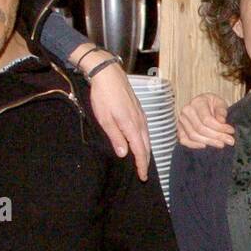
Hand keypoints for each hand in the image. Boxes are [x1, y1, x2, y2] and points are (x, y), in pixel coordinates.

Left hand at [74, 44, 151, 180]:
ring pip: (147, 138)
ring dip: (146, 151)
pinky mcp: (139, 110)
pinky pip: (145, 130)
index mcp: (131, 126)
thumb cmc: (103, 96)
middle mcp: (140, 122)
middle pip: (147, 146)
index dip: (142, 165)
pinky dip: (145, 140)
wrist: (108, 74)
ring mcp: (141, 115)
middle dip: (146, 161)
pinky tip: (141, 141)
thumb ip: (115, 137)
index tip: (142, 177)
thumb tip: (124, 153)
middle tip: (143, 173)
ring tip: (143, 160)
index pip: (140, 151)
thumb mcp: (105, 119)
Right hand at [177, 93, 233, 148]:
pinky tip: (205, 145)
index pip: (207, 119)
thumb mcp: (220, 103)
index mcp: (197, 102)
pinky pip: (184, 140)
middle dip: (217, 137)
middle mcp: (187, 111)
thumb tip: (221, 121)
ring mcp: (181, 121)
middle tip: (230, 141)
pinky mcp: (179, 129)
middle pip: (201, 129)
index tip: (231, 131)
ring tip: (221, 144)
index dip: (220, 128)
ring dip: (209, 142)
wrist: (203, 105)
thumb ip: (221, 111)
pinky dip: (194, 145)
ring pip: (194, 136)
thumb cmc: (213, 104)